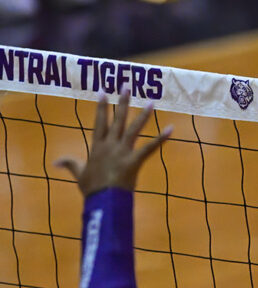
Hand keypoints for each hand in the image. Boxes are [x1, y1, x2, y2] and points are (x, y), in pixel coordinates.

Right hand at [56, 89, 172, 196]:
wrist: (103, 201)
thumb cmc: (92, 188)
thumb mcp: (79, 174)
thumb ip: (70, 164)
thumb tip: (56, 161)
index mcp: (97, 146)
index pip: (99, 122)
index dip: (101, 107)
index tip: (103, 91)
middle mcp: (110, 145)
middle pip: (118, 120)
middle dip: (122, 102)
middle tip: (127, 86)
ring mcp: (123, 152)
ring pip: (134, 129)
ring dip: (143, 115)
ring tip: (152, 102)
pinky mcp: (134, 160)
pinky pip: (150, 147)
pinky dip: (161, 139)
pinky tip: (171, 129)